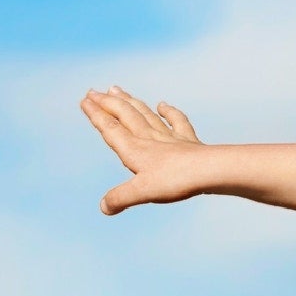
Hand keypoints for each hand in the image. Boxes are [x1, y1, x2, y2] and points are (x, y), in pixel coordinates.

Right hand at [81, 85, 209, 214]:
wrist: (210, 170)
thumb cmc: (175, 180)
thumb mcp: (141, 192)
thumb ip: (120, 198)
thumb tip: (104, 207)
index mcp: (134, 149)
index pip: (111, 129)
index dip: (96, 115)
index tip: (84, 100)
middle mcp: (149, 139)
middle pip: (125, 115)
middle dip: (108, 102)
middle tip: (93, 90)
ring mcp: (169, 137)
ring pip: (145, 114)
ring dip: (130, 101)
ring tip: (118, 89)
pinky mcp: (188, 141)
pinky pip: (177, 121)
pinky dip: (169, 112)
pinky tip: (163, 105)